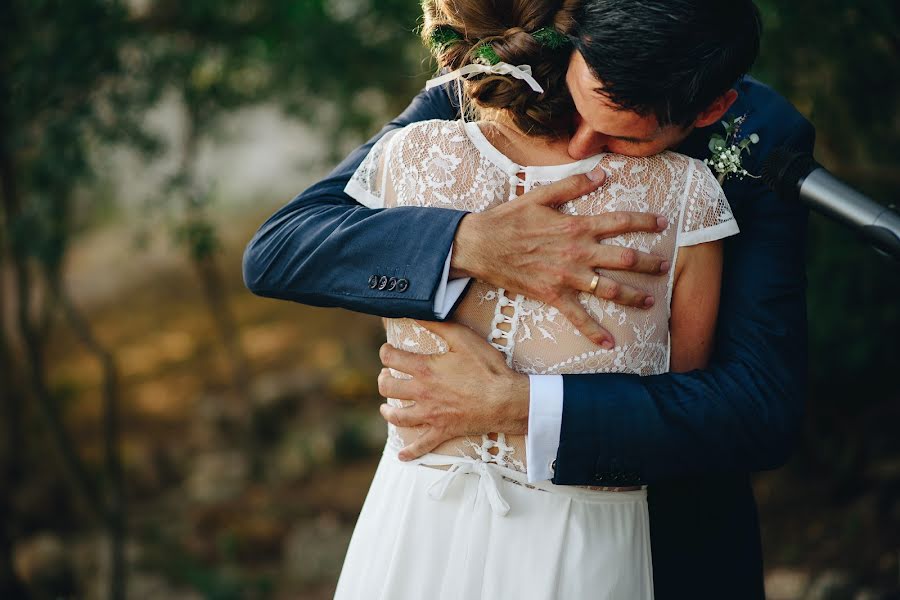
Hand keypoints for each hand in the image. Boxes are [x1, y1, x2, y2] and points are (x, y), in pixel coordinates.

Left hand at [377, 320, 528, 460]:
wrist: (506, 400)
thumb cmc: (487, 368)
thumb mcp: (463, 338)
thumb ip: (438, 324)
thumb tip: (417, 313)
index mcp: (424, 370)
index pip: (391, 358)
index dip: (386, 352)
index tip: (389, 351)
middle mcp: (422, 393)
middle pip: (387, 387)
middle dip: (384, 379)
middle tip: (388, 376)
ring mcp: (430, 414)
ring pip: (397, 416)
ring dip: (388, 411)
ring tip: (386, 407)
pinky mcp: (442, 431)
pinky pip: (422, 445)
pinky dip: (410, 452)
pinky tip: (401, 455)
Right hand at [450, 168, 669, 345]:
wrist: (481, 245)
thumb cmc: (508, 219)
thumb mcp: (540, 195)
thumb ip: (573, 185)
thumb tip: (601, 175)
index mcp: (577, 226)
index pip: (620, 221)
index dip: (645, 221)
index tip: (663, 222)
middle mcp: (578, 252)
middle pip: (625, 258)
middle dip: (649, 263)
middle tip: (665, 266)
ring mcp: (567, 276)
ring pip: (610, 289)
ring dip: (634, 295)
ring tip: (650, 300)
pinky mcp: (553, 295)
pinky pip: (578, 317)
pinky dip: (594, 331)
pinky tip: (609, 343)